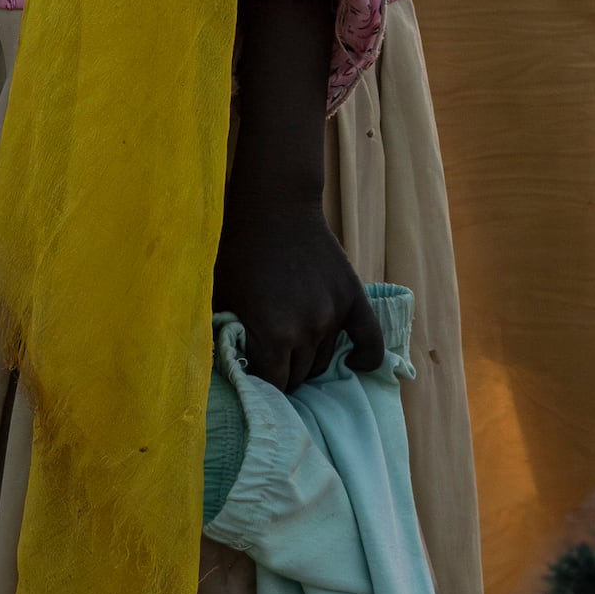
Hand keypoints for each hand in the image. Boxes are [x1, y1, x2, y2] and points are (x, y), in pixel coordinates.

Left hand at [214, 201, 384, 392]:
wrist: (274, 209)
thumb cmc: (240, 252)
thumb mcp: (224, 298)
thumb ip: (230, 338)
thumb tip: (233, 370)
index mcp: (272, 335)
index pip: (272, 384)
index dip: (261, 384)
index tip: (255, 377)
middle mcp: (306, 331)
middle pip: (299, 376)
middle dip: (284, 374)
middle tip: (274, 362)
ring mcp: (333, 316)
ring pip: (325, 361)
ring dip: (310, 362)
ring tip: (296, 350)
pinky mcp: (353, 298)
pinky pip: (370, 340)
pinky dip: (365, 357)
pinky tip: (355, 364)